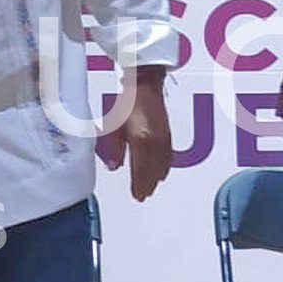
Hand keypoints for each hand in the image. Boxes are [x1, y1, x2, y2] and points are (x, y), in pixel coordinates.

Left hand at [102, 68, 171, 202]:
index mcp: (142, 141)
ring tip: (150, 187)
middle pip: (153, 172)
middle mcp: (156, 143)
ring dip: (156, 178)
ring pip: (163, 166)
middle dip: (148, 185)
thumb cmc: (128, 104)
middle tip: (142, 195)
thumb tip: (114, 166)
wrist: (144, 86)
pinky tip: (161, 172)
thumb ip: (114, 149)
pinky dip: (164, 168)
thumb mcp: (114, 127)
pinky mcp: (169, 136)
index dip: (139, 186)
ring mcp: (164, 140)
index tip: (137, 195)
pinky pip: (168, 158)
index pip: (141, 172)